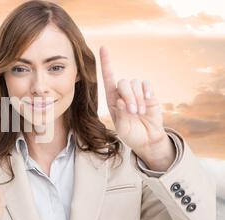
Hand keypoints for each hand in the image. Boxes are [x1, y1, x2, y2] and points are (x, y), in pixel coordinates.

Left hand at [99, 46, 174, 169]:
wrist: (147, 139)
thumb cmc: (131, 135)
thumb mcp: (122, 128)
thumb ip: (121, 115)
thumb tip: (121, 101)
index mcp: (112, 99)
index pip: (107, 77)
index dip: (106, 62)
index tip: (103, 47)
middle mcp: (123, 93)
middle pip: (123, 82)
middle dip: (128, 96)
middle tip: (133, 112)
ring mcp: (136, 93)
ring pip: (135, 83)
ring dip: (137, 98)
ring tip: (139, 112)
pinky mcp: (149, 94)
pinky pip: (146, 84)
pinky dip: (147, 92)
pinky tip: (148, 102)